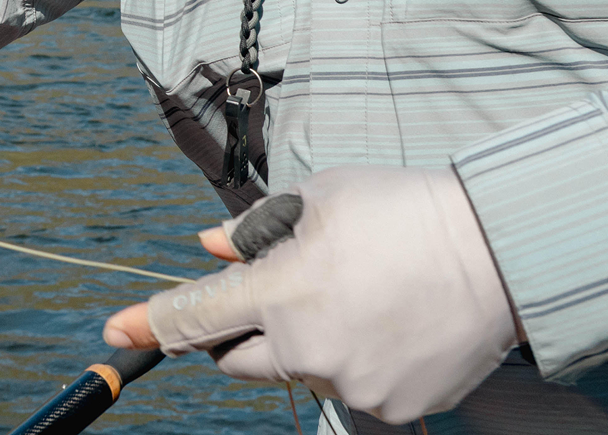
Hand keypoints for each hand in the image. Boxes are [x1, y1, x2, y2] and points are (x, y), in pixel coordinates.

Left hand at [103, 167, 517, 423]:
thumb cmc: (396, 210)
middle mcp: (308, 349)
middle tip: (277, 293)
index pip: (197, 316)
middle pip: (240, 359)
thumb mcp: (315, 199)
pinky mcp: (392, 407)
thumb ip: (253, 230)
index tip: (115, 332)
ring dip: (308, 341)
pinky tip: (390, 318)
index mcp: (281, 291)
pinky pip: (352, 386)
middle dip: (240, 333)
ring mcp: (351, 386)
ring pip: (301, 370)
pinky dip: (356, 357)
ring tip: (358, 291)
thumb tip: (208, 246)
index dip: (151, 323)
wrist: (492, 250)